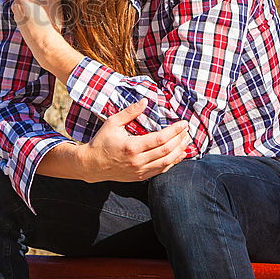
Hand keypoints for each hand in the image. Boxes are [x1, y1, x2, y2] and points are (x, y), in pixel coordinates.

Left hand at [12, 0, 69, 48]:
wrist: (44, 45)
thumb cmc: (49, 22)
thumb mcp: (55, 0)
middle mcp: (15, 2)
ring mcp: (16, 13)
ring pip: (26, 0)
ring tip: (47, 0)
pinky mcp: (19, 22)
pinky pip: (25, 10)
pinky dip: (32, 8)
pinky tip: (43, 12)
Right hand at [75, 101, 191, 182]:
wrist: (91, 165)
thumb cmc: (101, 142)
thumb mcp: (112, 123)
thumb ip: (129, 112)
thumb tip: (145, 101)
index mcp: (132, 146)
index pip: (160, 139)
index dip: (175, 131)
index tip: (184, 123)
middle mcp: (138, 161)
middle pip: (167, 151)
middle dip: (180, 140)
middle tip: (187, 130)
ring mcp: (140, 171)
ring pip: (166, 162)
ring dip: (179, 151)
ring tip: (186, 141)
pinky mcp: (140, 177)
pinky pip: (161, 170)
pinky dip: (172, 162)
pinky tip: (178, 155)